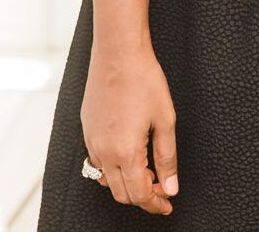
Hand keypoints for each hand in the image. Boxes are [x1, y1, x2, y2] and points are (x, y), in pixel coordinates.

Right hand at [81, 41, 179, 214]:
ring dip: (127, 184)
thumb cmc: (144, 80)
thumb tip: (171, 187)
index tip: (167, 205)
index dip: (155, 204)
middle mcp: (103, 152)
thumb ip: (167, 158)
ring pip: (107, 180)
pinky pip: (97, 162)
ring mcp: (91, 141)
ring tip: (148, 172)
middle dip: (143, 197)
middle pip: (121, 193)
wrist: (118, 53)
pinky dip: (114, 169)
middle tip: (162, 189)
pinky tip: (130, 156)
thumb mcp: (165, 119)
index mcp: (125, 152)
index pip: (138, 194)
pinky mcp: (87, 130)